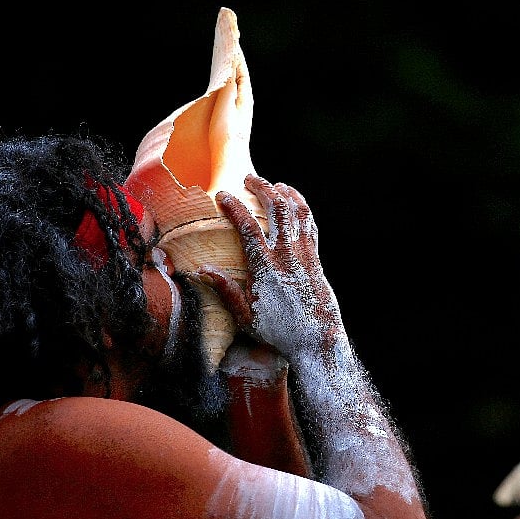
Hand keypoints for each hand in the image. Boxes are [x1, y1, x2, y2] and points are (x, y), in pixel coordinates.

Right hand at [195, 174, 342, 357]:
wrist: (317, 339)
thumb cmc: (278, 331)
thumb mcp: (246, 316)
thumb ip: (225, 290)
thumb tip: (202, 270)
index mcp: (266, 267)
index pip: (249, 227)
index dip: (235, 206)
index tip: (223, 195)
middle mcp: (287, 255)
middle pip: (277, 208)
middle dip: (262, 187)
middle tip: (248, 179)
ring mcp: (304, 254)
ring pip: (297, 211)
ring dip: (284, 193)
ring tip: (272, 184)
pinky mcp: (315, 258)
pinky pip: (309, 224)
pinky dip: (301, 207)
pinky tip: (293, 202)